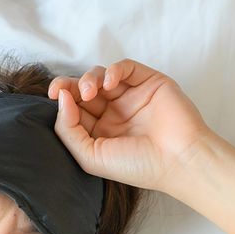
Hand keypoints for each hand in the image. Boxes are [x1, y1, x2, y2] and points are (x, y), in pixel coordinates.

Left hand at [48, 58, 215, 194]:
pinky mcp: (149, 82)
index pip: (74, 109)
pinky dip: (114, 69)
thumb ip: (68, 130)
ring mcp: (131, 97)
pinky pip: (126, 67)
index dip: (62, 99)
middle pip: (83, 89)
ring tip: (91, 92)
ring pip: (101, 76)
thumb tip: (61, 98)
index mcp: (99, 132)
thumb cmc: (137, 165)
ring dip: (90, 78)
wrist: (178, 160)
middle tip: (63, 88)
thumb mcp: (90, 156)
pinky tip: (111, 82)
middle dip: (70, 85)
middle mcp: (114, 113)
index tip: (55, 96)